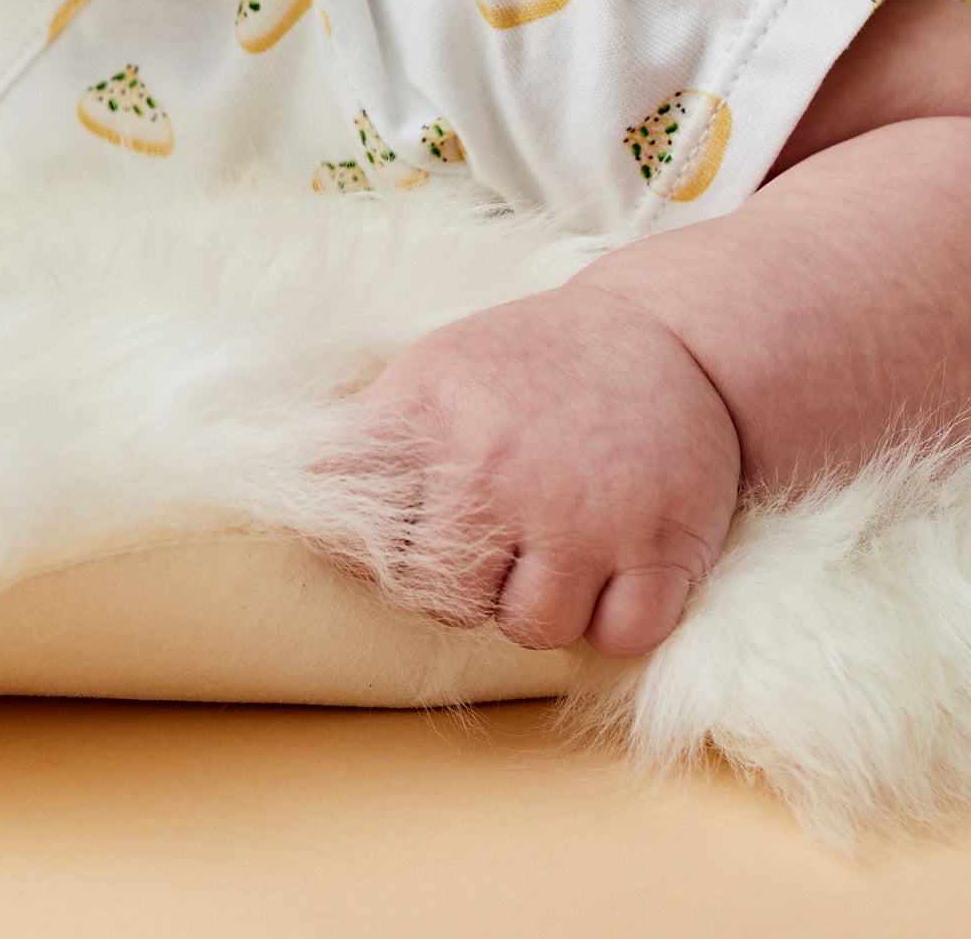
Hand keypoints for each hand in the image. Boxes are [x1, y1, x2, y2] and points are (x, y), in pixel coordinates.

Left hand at [327, 282, 741, 657]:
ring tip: (560, 545)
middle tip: (501, 540)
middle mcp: (494, 463)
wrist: (673, 332)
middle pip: (441, 597)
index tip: (404, 538)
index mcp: (426, 409)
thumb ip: (373, 439)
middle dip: (465, 585)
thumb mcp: (438, 370)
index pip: (354, 528)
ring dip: (543, 603)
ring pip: (530, 628)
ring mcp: (581, 509)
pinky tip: (617, 567)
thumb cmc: (534, 365)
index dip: (371, 551)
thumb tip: (297, 506)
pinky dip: (618, 619)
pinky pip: (618, 637)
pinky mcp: (662, 543)